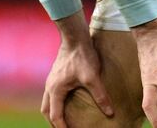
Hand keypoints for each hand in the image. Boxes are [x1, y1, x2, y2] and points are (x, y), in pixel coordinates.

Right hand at [42, 13, 113, 127]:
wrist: (75, 36)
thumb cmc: (82, 56)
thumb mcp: (93, 77)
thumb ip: (100, 95)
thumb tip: (110, 112)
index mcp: (56, 90)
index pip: (56, 116)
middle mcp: (50, 86)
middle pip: (46, 111)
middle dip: (54, 123)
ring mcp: (51, 80)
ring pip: (47, 102)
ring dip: (53, 113)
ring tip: (64, 120)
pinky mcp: (55, 74)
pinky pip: (51, 94)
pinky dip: (55, 103)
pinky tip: (66, 102)